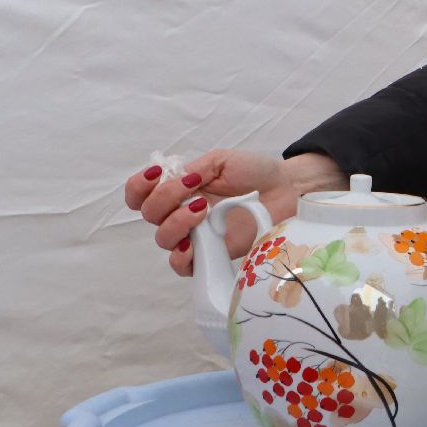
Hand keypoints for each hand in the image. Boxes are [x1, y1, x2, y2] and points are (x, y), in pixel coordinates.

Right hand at [124, 150, 346, 275]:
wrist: (288, 190)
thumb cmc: (255, 173)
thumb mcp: (222, 160)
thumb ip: (196, 168)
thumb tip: (173, 179)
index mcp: (178, 189)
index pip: (140, 193)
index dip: (139, 186)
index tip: (157, 174)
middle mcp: (180, 214)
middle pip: (149, 215)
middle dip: (165, 200)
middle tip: (196, 193)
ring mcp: (195, 236)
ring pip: (164, 239)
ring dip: (177, 224)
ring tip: (203, 211)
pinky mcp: (211, 255)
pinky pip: (183, 265)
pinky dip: (182, 256)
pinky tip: (195, 243)